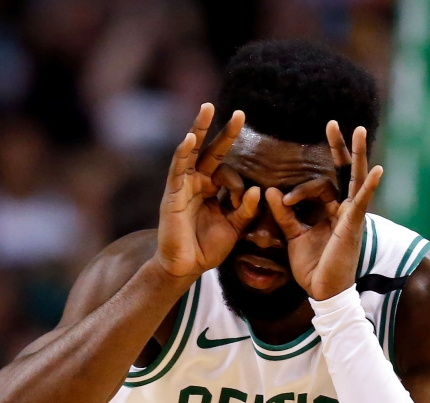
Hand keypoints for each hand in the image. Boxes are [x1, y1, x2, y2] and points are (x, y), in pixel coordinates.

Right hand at [155, 104, 260, 279]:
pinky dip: (183, 153)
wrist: (186, 267)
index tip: (246, 173)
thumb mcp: (234, 228)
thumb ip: (245, 210)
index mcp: (211, 189)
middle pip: (211, 151)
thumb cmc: (207, 248)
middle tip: (239, 113)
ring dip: (199, 128)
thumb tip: (257, 191)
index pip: (226, 167)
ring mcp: (183, 186)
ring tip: (207, 108)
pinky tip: (190, 138)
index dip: (238, 172)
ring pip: (191, 152)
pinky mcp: (172, 194)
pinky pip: (177, 170)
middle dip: (224, 132)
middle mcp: (197, 182)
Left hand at [266, 121, 382, 300]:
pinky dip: (368, 186)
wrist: (323, 292)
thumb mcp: (293, 236)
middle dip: (339, 148)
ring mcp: (351, 216)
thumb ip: (284, 214)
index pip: (319, 185)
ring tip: (359, 131)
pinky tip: (376, 170)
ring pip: (354, 179)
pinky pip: (362, 202)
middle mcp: (343, 210)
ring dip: (357, 155)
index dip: (300, 187)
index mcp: (330, 212)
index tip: (282, 199)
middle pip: (343, 172)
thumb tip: (270, 191)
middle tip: (332, 122)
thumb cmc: (313, 267)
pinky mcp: (352, 226)